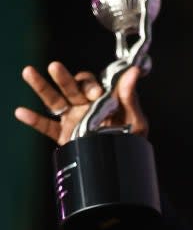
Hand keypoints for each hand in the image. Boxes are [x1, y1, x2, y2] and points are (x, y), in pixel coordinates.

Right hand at [14, 61, 147, 144]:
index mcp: (101, 99)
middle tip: (56, 67)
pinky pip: (47, 126)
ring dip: (42, 87)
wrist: (123, 162)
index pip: (90, 84)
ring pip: (54, 100)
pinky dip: (34, 120)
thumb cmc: (132, 138)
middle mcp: (84, 105)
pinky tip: (21, 112)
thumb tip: (134, 72)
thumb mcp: (135, 119)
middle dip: (63, 77)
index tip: (96, 94)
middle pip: (70, 87)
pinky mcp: (65, 135)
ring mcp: (73, 119)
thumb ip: (130, 97)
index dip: (90, 85)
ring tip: (29, 72)